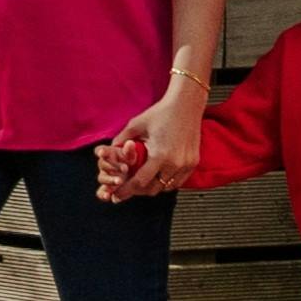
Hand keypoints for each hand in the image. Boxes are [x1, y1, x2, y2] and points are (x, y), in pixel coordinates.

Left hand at [95, 76, 206, 200]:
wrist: (186, 104)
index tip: (116, 196)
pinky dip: (167, 182)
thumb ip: (121, 140)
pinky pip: (178, 182)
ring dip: (154, 187)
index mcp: (159, 155)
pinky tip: (159, 176)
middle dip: (139, 192)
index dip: (126, 191)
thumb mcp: (136, 125)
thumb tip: (108, 153)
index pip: (140, 182)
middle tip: (128, 189)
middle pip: (153, 189)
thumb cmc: (161, 112)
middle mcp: (174, 163)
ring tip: (143, 182)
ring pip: (166, 188)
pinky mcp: (193, 163)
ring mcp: (186, 165)